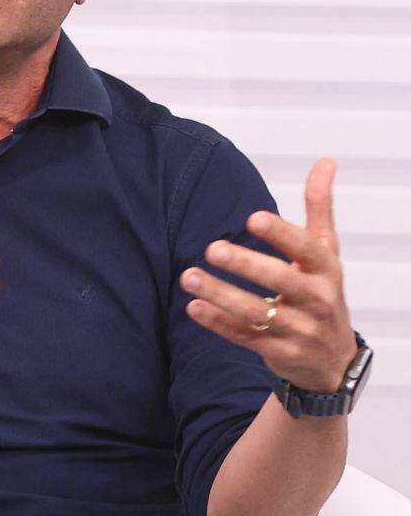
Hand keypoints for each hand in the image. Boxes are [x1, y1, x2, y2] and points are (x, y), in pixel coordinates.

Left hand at [179, 157, 357, 392]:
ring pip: (256, 313)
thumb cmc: (322, 291)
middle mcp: (315, 300)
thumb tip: (325, 160)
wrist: (333, 361)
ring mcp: (297, 331)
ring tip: (188, 276)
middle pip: (279, 281)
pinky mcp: (278, 353)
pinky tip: (193, 307)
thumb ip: (319, 206)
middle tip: (212, 248)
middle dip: (246, 264)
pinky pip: (245, 339)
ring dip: (220, 294)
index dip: (281, 234)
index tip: (253, 217)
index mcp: (326, 270)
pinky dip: (218, 324)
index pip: (305, 249)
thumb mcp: (327, 250)